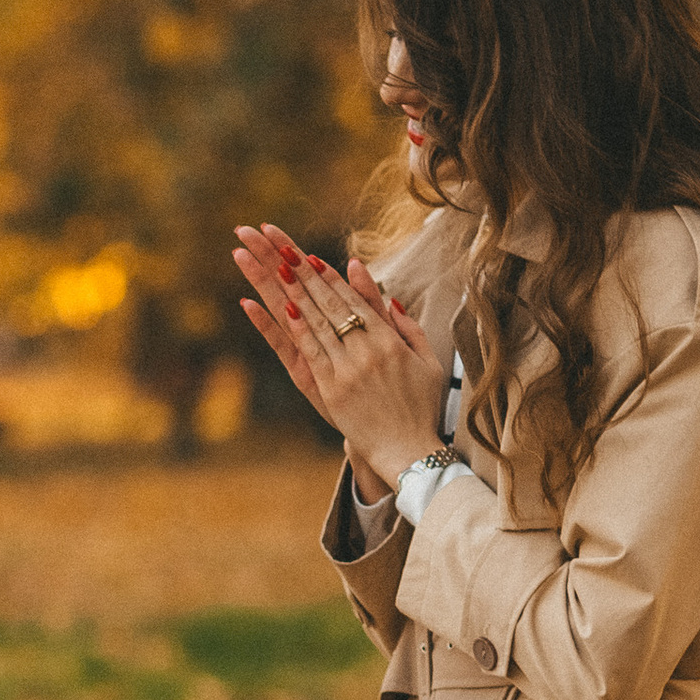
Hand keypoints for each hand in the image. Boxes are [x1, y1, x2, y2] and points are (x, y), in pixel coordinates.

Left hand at [233, 226, 448, 490]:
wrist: (409, 452)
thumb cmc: (421, 405)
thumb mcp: (426, 360)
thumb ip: (405, 325)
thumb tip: (386, 294)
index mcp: (389, 341)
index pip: (355, 300)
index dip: (331, 277)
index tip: (311, 256)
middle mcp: (367, 350)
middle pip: (330, 303)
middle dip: (303, 272)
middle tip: (281, 247)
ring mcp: (347, 370)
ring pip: (315, 322)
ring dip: (292, 291)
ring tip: (273, 266)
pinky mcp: (331, 390)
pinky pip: (307, 353)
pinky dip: (293, 329)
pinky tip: (279, 307)